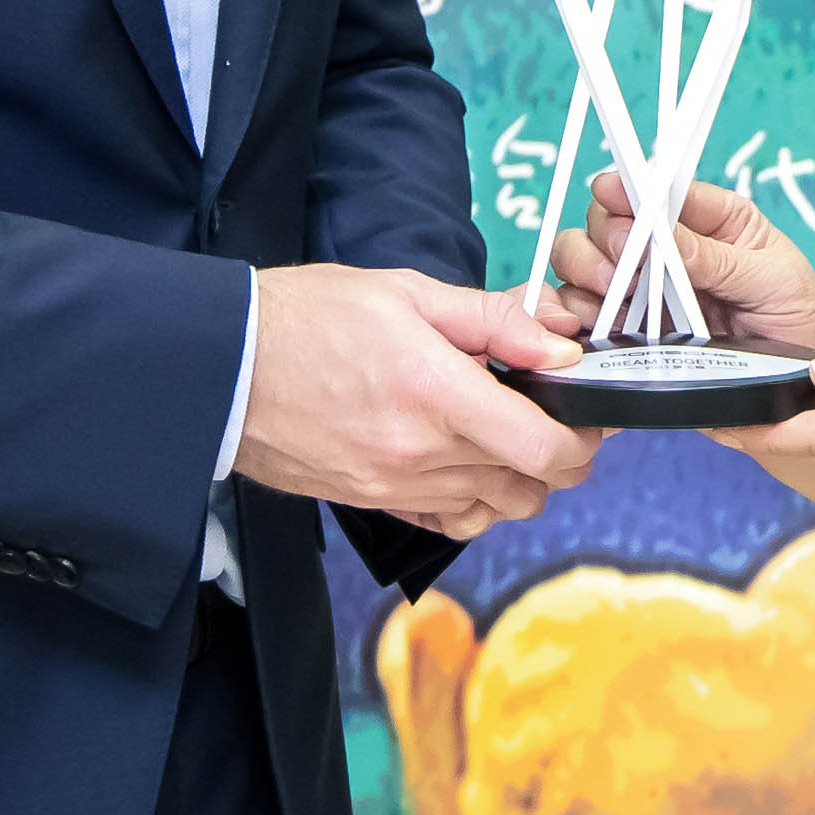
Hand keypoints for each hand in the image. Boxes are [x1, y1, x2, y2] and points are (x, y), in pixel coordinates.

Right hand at [234, 264, 600, 536]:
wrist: (226, 367)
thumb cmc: (309, 317)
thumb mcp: (408, 292)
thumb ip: (494, 319)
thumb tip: (558, 345)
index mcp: (436, 393)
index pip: (545, 446)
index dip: (585, 434)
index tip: (589, 406)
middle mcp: (421, 453)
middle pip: (534, 485)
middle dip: (564, 453)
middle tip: (557, 412)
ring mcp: (397, 487)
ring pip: (499, 509)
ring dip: (523, 479)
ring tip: (510, 433)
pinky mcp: (375, 503)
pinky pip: (453, 522)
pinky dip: (478, 502)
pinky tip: (469, 462)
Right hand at [538, 172, 814, 363]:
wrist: (803, 392)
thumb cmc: (801, 323)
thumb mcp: (773, 281)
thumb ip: (715, 257)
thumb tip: (660, 231)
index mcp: (714, 220)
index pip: (661, 190)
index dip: (629, 187)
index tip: (608, 193)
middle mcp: (671, 247)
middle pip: (609, 219)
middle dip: (603, 236)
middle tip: (617, 266)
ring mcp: (646, 290)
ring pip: (585, 261)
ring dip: (585, 272)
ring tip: (610, 296)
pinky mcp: (631, 333)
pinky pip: (586, 313)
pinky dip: (578, 314)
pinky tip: (591, 325)